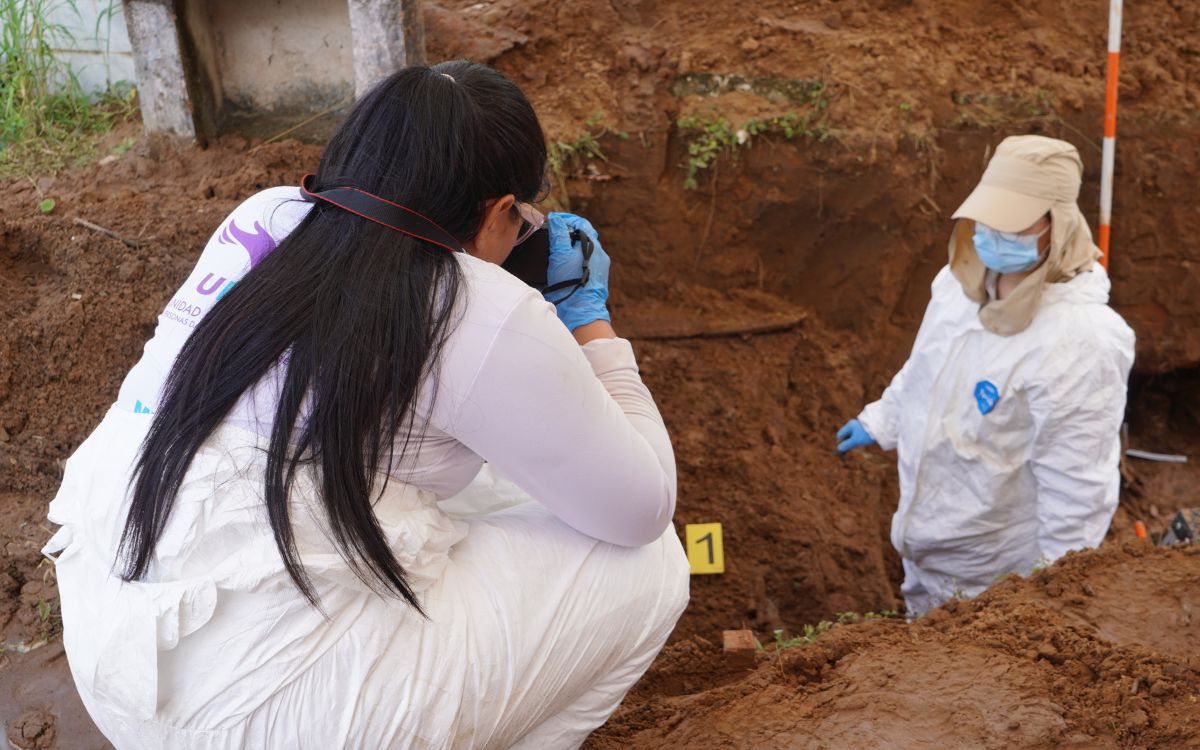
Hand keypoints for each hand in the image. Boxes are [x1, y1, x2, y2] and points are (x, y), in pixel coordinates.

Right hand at [545, 212, 610, 330]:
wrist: (581, 312)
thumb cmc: (571, 283)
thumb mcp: (561, 255)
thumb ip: (559, 234)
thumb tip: (556, 218)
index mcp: (594, 247)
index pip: (582, 224)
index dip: (567, 219)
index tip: (553, 220)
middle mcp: (600, 256)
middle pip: (584, 237)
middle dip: (568, 233)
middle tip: (552, 234)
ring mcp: (599, 269)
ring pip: (584, 252)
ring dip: (570, 248)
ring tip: (555, 250)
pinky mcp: (594, 280)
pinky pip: (584, 264)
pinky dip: (573, 260)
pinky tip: (562, 266)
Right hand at [836, 419, 875, 453]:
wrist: (882, 428)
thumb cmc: (867, 434)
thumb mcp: (855, 440)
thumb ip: (846, 445)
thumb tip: (839, 449)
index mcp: (849, 426)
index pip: (840, 435)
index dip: (840, 443)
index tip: (843, 450)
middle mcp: (853, 426)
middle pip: (846, 436)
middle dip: (846, 443)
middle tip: (848, 451)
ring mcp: (859, 428)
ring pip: (852, 437)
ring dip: (852, 443)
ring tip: (855, 448)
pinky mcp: (865, 431)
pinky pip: (858, 436)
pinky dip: (858, 441)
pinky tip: (862, 444)